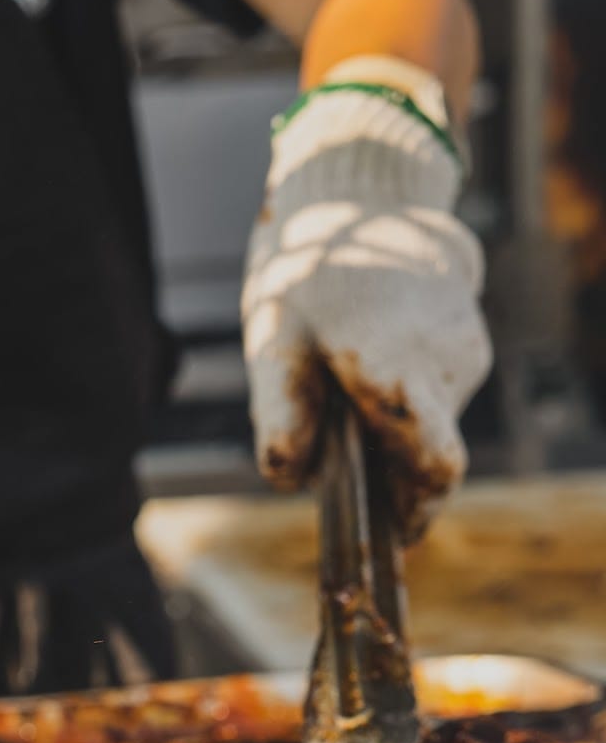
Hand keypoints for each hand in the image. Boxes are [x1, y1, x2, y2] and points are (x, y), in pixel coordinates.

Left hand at [241, 73, 491, 540]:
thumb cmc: (313, 273)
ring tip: (339, 404)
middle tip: (338, 477)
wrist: (373, 200)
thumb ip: (280, 412)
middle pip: (429, 461)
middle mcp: (445, 365)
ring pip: (433, 433)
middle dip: (388, 485)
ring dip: (391, 444)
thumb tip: (288, 478)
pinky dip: (403, 414)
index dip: (413, 513)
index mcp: (396, 364)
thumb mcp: (273, 340)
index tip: (389, 541)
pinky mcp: (469, 352)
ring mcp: (466, 357)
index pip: (432, 463)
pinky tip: (362, 384)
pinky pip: (438, 406)